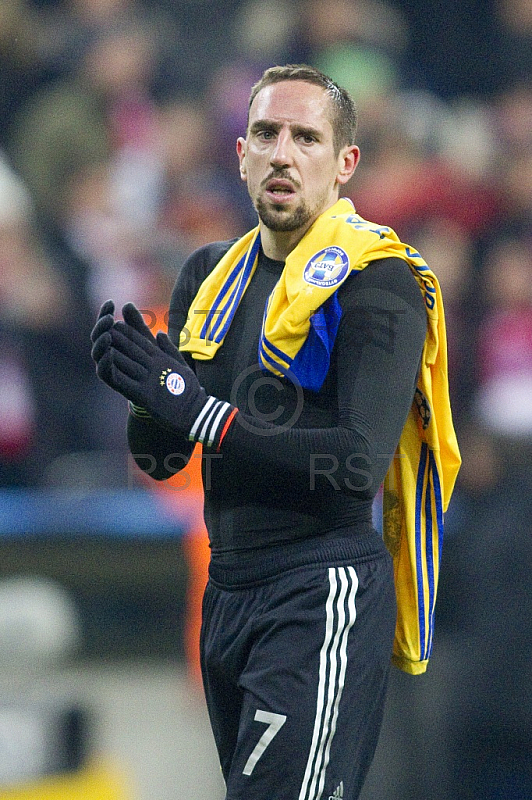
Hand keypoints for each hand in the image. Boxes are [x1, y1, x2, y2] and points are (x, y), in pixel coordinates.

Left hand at [91, 302, 236, 447]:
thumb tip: (159, 333)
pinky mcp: (145, 395)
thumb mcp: (182, 365)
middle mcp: (155, 366)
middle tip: (103, 328)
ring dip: (112, 351)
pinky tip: (106, 366)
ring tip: (101, 343)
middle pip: (131, 348)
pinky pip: (125, 382)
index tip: (116, 325)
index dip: (128, 332)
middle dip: (116, 337)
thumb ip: (169, 349)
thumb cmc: (191, 392)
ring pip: (126, 361)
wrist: (196, 413)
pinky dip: (115, 372)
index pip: (142, 341)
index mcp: (163, 359)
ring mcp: (149, 380)